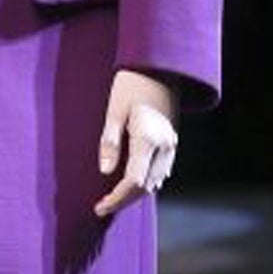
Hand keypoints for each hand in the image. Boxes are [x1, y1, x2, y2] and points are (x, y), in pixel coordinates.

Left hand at [94, 68, 178, 217]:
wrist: (161, 66)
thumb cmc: (133, 84)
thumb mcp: (114, 110)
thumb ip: (109, 142)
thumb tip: (105, 172)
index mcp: (148, 139)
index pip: (134, 182)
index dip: (116, 199)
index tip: (99, 207)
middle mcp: (165, 147)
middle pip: (146, 188)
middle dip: (124, 201)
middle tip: (102, 206)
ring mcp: (172, 145)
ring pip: (155, 182)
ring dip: (135, 194)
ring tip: (113, 198)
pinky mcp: (173, 142)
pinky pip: (161, 172)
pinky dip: (146, 182)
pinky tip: (131, 183)